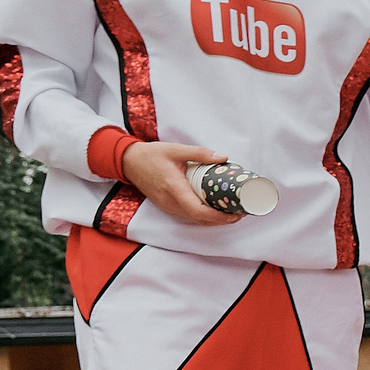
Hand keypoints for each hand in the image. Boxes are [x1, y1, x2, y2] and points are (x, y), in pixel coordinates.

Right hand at [121, 140, 239, 226]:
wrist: (128, 161)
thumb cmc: (151, 155)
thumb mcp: (176, 149)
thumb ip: (200, 153)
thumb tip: (223, 157)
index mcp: (173, 187)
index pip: (197, 210)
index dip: (217, 217)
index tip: (234, 214)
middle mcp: (170, 201)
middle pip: (199, 218)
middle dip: (221, 219)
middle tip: (240, 212)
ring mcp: (167, 206)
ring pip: (194, 219)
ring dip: (213, 219)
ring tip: (231, 212)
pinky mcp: (167, 206)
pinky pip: (188, 216)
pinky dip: (203, 216)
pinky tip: (215, 210)